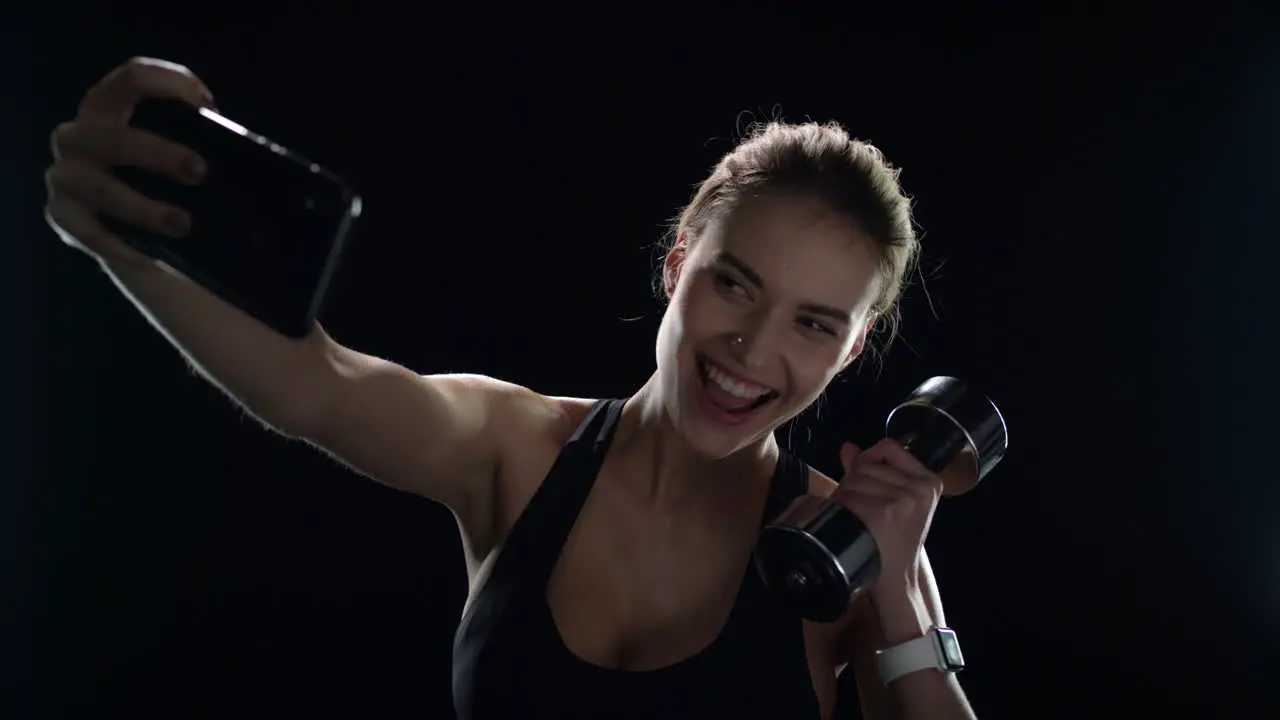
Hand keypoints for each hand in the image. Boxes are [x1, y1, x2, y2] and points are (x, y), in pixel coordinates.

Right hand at [44, 57, 213, 265]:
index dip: (167, 83)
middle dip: (157, 153)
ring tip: (182, 225)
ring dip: (144, 208)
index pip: (130, 78)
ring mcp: (65, 176)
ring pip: (101, 189)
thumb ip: (200, 145)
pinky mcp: (62, 216)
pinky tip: (152, 257)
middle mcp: (78, 136)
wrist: (139, 231)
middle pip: (111, 136)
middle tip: (200, 171)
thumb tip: (250, 159)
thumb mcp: (180, 154)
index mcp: (109, 108)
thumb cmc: (169, 182)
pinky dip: (123, 245)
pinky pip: (91, 232)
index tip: (207, 106)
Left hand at [831, 438, 942, 602]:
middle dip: (854, 482)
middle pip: (866, 463)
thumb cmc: (893, 543)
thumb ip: (871, 469)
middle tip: (865, 511)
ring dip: (845, 496)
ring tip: (860, 519)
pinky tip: (853, 525)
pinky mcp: (884, 512)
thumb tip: (848, 448)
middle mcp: (919, 488)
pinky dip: (840, 507)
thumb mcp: (893, 500)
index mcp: (929, 482)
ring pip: (853, 478)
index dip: (869, 461)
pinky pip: (847, 494)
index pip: (889, 446)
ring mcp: (902, 499)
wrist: (897, 579)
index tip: (873, 483)